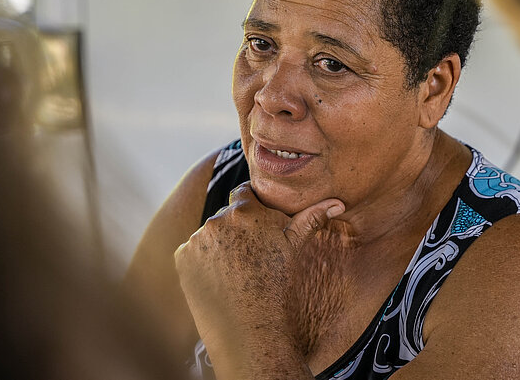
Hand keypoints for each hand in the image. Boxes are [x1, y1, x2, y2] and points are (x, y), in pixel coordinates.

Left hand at [174, 181, 345, 378]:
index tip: (257, 225)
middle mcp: (217, 219)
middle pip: (227, 215)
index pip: (244, 194)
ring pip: (210, 234)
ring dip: (218, 244)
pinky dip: (202, 261)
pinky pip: (193, 252)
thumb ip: (312, 218)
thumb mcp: (295, 246)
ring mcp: (197, 239)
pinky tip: (218, 277)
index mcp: (245, 211)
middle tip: (250, 252)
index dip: (252, 208)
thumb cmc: (278, 283)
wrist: (251, 325)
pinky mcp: (182, 258)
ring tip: (235, 268)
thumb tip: (337, 203)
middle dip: (236, 228)